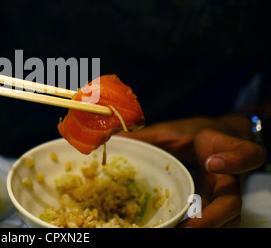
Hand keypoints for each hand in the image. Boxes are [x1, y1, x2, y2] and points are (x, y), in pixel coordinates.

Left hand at [120, 118, 264, 227]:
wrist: (213, 140)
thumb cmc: (194, 134)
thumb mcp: (172, 131)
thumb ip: (149, 137)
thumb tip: (114, 140)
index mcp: (224, 149)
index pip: (246, 154)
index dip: (234, 160)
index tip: (211, 162)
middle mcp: (229, 178)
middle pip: (234, 203)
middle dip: (213, 217)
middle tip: (190, 224)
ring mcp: (223, 196)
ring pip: (227, 220)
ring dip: (206, 228)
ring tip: (180, 231)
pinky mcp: (214, 207)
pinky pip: (212, 223)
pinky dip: (197, 227)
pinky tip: (176, 229)